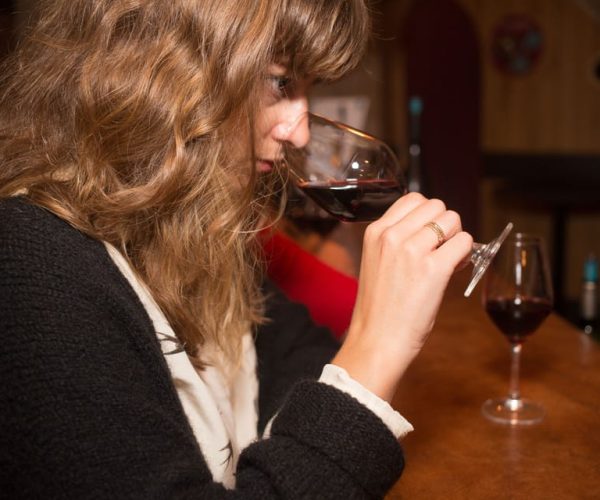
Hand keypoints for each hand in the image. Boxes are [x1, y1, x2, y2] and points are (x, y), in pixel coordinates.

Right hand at [332, 193, 472, 401]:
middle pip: (437, 206)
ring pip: (453, 220)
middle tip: (440, 249)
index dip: (427, 216)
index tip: (428, 235)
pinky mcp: (433, 269)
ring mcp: (412, 251)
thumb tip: (435, 228)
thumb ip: (398, 240)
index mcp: (376, 232)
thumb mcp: (376, 262)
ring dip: (456, 238)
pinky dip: (466, 254)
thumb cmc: (379, 307)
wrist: (376, 340)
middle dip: (444, 225)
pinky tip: (453, 270)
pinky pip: (464, 243)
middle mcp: (392, 235)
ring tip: (446, 260)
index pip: (413, 199)